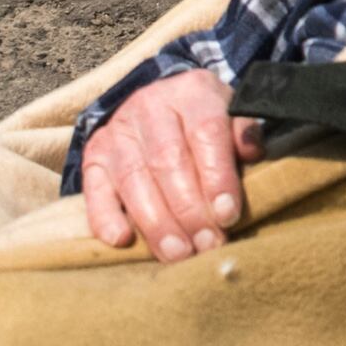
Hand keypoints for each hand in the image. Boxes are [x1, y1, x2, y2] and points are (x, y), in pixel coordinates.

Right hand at [81, 68, 266, 261]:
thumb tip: (250, 152)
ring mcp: (118, 132)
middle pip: (167, 160)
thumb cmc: (206, 124)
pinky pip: (94, 188)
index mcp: (192, 92)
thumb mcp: (232, 116)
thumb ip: (244, 133)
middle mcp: (150, 106)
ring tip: (178, 253)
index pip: (206, 131)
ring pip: (133, 178)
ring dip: (156, 222)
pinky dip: (105, 216)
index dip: (217, 176)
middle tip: (207, 244)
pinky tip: (123, 239)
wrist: (161, 106)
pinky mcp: (94, 156)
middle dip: (189, 209)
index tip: (228, 215)